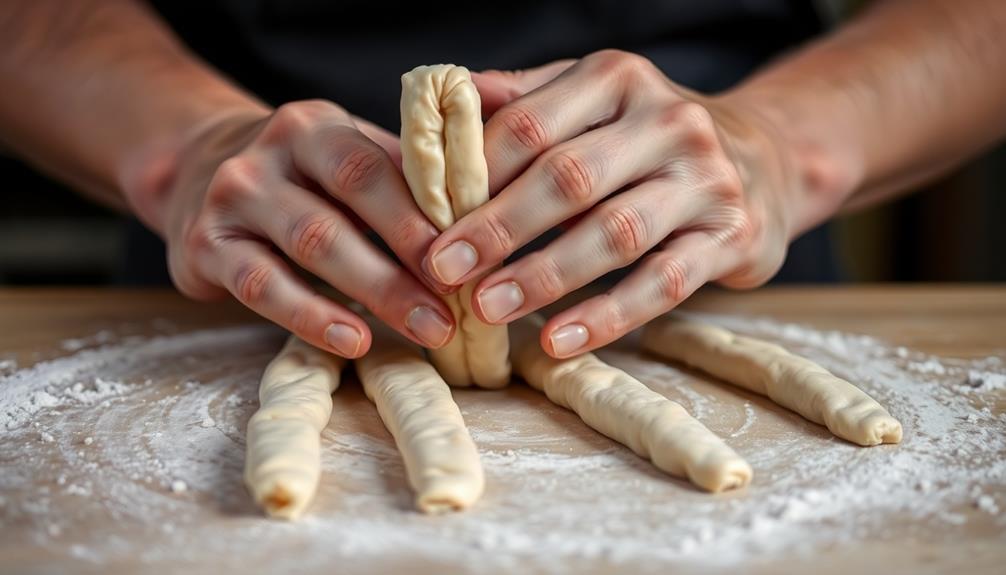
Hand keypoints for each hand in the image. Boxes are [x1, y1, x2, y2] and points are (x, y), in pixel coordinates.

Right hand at [125, 100, 455, 357]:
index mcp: (315, 125)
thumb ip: (400, 182)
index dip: (422, 218)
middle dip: (407, 262)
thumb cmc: (299, 177)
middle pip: (347, 206)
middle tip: (455, 308)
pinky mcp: (204, 246)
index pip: (375, 167)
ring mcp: (231, 198)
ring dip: (375, 292)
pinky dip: (312, 316)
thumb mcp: (344, 159)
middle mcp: (268, 154)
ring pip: (311, 246)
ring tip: (425, 330)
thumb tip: (481, 223)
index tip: (469, 261)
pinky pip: (263, 286)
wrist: (193, 170)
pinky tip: (354, 339)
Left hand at [420, 50, 801, 357]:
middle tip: (443, 270)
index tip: (424, 220)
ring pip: (613, 232)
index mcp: (617, 79)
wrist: (767, 157)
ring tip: (488, 309)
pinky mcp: (733, 236)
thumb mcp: (594, 100)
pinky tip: (559, 340)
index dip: (473, 175)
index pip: (530, 124)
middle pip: (567, 176)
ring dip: (543, 275)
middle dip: (498, 227)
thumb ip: (524, 101)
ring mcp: (705, 179)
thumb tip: (441, 104)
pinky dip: (608, 315)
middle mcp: (666, 120)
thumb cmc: (649, 136)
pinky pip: (663, 283)